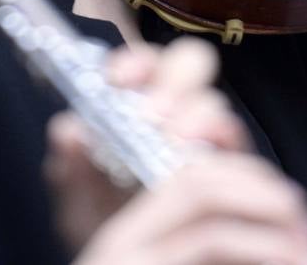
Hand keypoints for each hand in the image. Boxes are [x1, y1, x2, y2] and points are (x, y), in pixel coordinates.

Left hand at [44, 37, 306, 262]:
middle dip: (175, 82)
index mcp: (139, 105)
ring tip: (179, 144)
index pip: (145, 64)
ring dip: (199, 117)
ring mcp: (209, 138)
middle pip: (191, 66)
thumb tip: (68, 133)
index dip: (136, 63)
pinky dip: (222, 147)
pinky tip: (203, 166)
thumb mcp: (79, 199)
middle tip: (155, 114)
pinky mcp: (234, 167)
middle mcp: (179, 112)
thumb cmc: (107, 224)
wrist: (137, 263)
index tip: (119, 78)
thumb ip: (69, 166)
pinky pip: (238, 147)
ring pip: (216, 105)